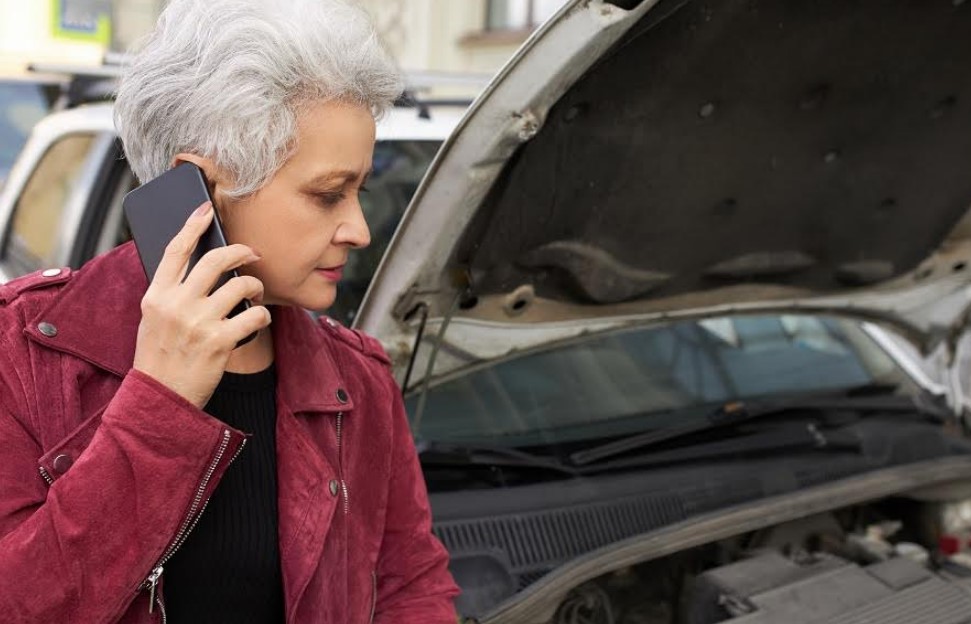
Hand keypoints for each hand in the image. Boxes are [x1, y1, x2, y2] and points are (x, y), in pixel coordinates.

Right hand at [132, 201, 270, 407]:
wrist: (160, 399)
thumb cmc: (160, 357)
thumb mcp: (153, 319)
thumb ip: (171, 293)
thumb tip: (200, 265)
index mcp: (156, 295)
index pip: (176, 250)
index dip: (193, 225)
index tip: (207, 210)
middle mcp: (176, 304)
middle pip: (217, 259)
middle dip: (243, 252)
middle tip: (253, 255)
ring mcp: (198, 322)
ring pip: (242, 285)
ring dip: (256, 287)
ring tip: (255, 296)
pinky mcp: (220, 341)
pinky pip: (255, 315)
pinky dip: (262, 316)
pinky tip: (257, 320)